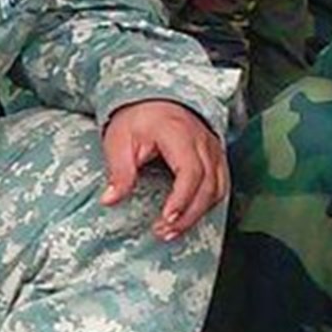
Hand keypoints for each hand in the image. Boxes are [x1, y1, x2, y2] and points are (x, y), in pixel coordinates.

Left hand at [101, 100, 226, 239]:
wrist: (153, 100)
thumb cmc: (137, 118)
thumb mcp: (119, 141)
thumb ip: (119, 172)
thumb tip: (110, 200)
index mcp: (179, 133)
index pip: (190, 171)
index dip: (181, 199)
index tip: (166, 218)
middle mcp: (202, 141)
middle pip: (207, 185)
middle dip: (188, 214)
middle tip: (165, 231)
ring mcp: (213, 148)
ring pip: (218, 188)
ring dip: (199, 213)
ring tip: (174, 229)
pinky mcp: (216, 157)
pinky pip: (221, 185)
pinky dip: (208, 204)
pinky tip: (190, 216)